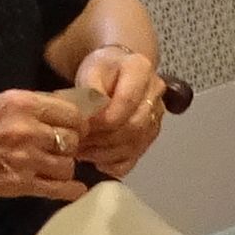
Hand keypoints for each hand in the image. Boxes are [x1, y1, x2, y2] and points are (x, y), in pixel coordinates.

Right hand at [0, 89, 90, 199]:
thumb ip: (31, 107)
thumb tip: (62, 112)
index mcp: (23, 104)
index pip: (72, 112)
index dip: (76, 122)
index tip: (73, 128)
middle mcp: (29, 130)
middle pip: (73, 139)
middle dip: (70, 144)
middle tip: (60, 148)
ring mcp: (26, 159)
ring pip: (68, 165)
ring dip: (64, 166)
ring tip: (53, 166)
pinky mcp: (20, 184)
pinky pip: (59, 189)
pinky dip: (71, 190)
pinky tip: (72, 188)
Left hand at [62, 45, 167, 175]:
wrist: (116, 72)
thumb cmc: (101, 71)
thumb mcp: (89, 71)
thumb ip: (89, 92)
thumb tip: (87, 119)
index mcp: (141, 69)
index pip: (127, 101)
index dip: (103, 119)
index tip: (81, 126)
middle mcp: (155, 93)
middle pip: (134, 126)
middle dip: (103, 139)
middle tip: (78, 142)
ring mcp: (156, 116)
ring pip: (135, 145)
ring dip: (104, 153)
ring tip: (81, 151)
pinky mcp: (150, 135)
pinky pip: (135, 158)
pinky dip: (113, 165)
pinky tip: (95, 161)